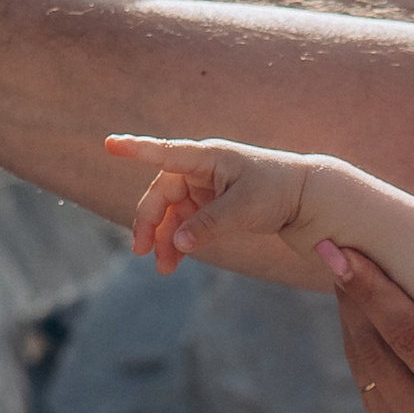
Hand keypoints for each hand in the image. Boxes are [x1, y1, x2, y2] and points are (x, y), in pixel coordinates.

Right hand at [105, 132, 340, 285]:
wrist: (304, 197)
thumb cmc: (277, 191)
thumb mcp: (244, 209)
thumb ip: (208, 225)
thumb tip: (176, 243)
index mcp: (208, 157)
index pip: (165, 152)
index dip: (136, 149)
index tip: (109, 144)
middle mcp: (200, 168)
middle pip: (162, 194)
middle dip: (150, 223)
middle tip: (142, 252)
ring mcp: (203, 186)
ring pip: (171, 213)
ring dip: (164, 239)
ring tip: (163, 268)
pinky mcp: (209, 203)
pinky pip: (184, 223)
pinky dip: (178, 241)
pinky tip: (174, 261)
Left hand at [330, 246, 413, 412]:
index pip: (410, 337)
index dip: (372, 289)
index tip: (345, 250)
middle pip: (375, 347)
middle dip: (351, 292)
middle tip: (334, 243)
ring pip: (364, 363)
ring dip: (350, 313)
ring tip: (342, 265)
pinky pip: (369, 380)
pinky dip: (362, 340)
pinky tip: (359, 309)